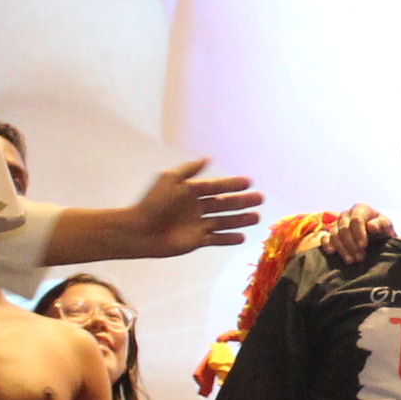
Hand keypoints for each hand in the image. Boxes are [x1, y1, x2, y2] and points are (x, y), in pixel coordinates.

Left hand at [126, 160, 265, 258]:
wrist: (140, 231)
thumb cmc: (153, 203)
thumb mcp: (170, 179)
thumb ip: (189, 170)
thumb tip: (208, 158)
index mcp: (191, 192)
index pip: (216, 186)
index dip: (232, 184)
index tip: (249, 181)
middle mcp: (197, 207)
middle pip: (224, 203)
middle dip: (242, 201)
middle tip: (260, 198)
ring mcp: (198, 225)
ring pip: (224, 221)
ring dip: (240, 219)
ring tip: (256, 217)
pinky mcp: (196, 241)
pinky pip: (216, 239)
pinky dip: (228, 238)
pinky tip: (242, 236)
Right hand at [322, 203, 396, 266]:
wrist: (377, 240)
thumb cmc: (382, 232)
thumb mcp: (387, 227)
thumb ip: (382, 224)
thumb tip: (371, 226)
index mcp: (360, 209)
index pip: (356, 219)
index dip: (359, 233)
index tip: (363, 246)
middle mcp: (346, 214)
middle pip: (344, 229)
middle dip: (351, 244)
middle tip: (359, 258)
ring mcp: (337, 224)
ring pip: (335, 235)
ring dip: (343, 249)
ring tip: (351, 261)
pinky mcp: (330, 234)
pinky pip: (324, 238)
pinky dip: (327, 245)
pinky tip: (332, 252)